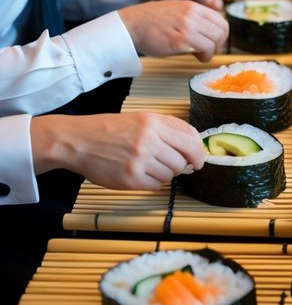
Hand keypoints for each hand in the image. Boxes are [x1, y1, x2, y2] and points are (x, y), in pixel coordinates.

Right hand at [31, 111, 205, 189]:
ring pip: (170, 175)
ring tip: (148, 165)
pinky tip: (140, 174)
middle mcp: (148, 141)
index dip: (198, 153)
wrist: (79, 141)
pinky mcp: (130, 180)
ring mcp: (139, 161)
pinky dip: (152, 182)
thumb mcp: (141, 118)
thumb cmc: (111, 129)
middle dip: (180, 164)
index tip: (199, 160)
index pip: (190, 140)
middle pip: (182, 161)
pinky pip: (155, 186)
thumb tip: (194, 144)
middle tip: (168, 162)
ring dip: (165, 173)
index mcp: (153, 123)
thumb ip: (169, 128)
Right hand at [119, 0, 228, 60]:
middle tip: (210, 50)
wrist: (131, 25)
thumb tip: (207, 32)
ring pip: (216, 39)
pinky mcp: (180, 40)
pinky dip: (205, 56)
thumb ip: (192, 18)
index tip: (215, 41)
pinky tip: (197, 57)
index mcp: (191, 6)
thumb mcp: (175, 11)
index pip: (219, 18)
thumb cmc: (150, 22)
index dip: (221, 33)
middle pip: (221, 29)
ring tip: (202, 55)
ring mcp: (187, 26)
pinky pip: (205, 48)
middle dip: (219, 43)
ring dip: (212, 51)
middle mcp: (192, 13)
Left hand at [130, 0, 231, 10]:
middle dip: (208, 7)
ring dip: (202, 12)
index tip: (215, 12)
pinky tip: (189, 18)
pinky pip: (200, 11)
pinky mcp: (193, 2)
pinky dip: (196, 15)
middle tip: (198, 16)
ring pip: (208, 6)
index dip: (216, 0)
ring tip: (191, 16)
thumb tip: (219, 4)